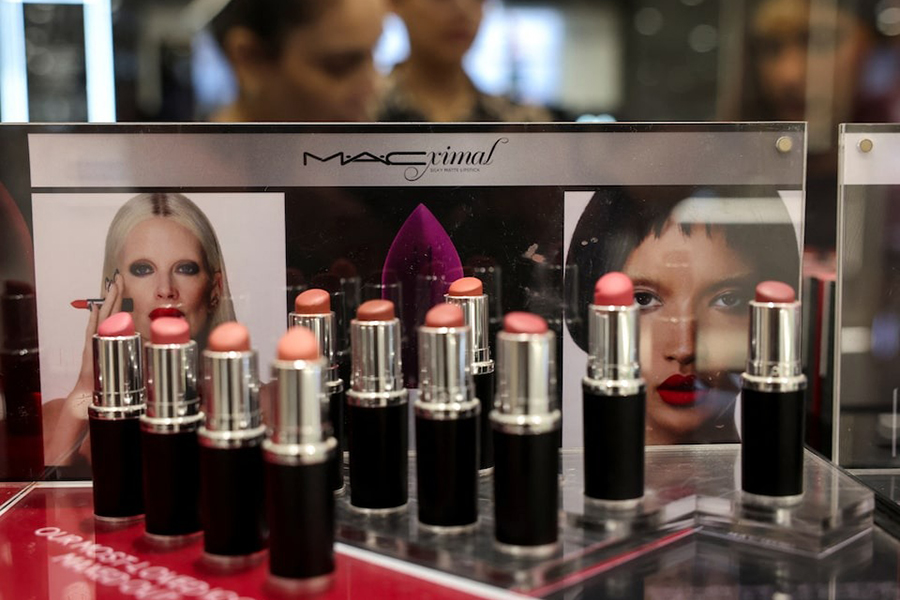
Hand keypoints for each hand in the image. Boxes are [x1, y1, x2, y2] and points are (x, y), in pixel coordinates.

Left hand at [44, 272, 123, 465]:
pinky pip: (101, 329)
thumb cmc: (88, 410)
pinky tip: (108, 306)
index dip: (106, 316)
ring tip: (115, 285)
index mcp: (93, 361)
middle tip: (118, 280)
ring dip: (109, 303)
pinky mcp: (99, 351)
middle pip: (102, 321)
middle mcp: (93, 351)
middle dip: (111, 299)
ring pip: (102, 322)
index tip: (115, 299)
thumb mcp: (94, 406)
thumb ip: (97, 402)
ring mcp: (95, 350)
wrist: (80, 414)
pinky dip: (105, 316)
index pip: (98, 333)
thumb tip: (102, 398)